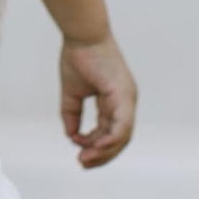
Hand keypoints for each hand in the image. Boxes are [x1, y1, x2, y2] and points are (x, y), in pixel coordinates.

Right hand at [59, 33, 136, 167]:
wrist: (82, 35)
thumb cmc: (78, 56)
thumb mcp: (72, 92)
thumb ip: (72, 115)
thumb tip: (71, 136)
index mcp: (116, 100)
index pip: (110, 131)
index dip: (94, 145)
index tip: (77, 150)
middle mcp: (126, 102)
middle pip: (119, 139)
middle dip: (101, 155)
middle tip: (82, 163)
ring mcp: (127, 99)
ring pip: (122, 136)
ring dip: (104, 151)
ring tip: (84, 158)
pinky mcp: (124, 96)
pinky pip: (122, 125)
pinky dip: (110, 139)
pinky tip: (96, 147)